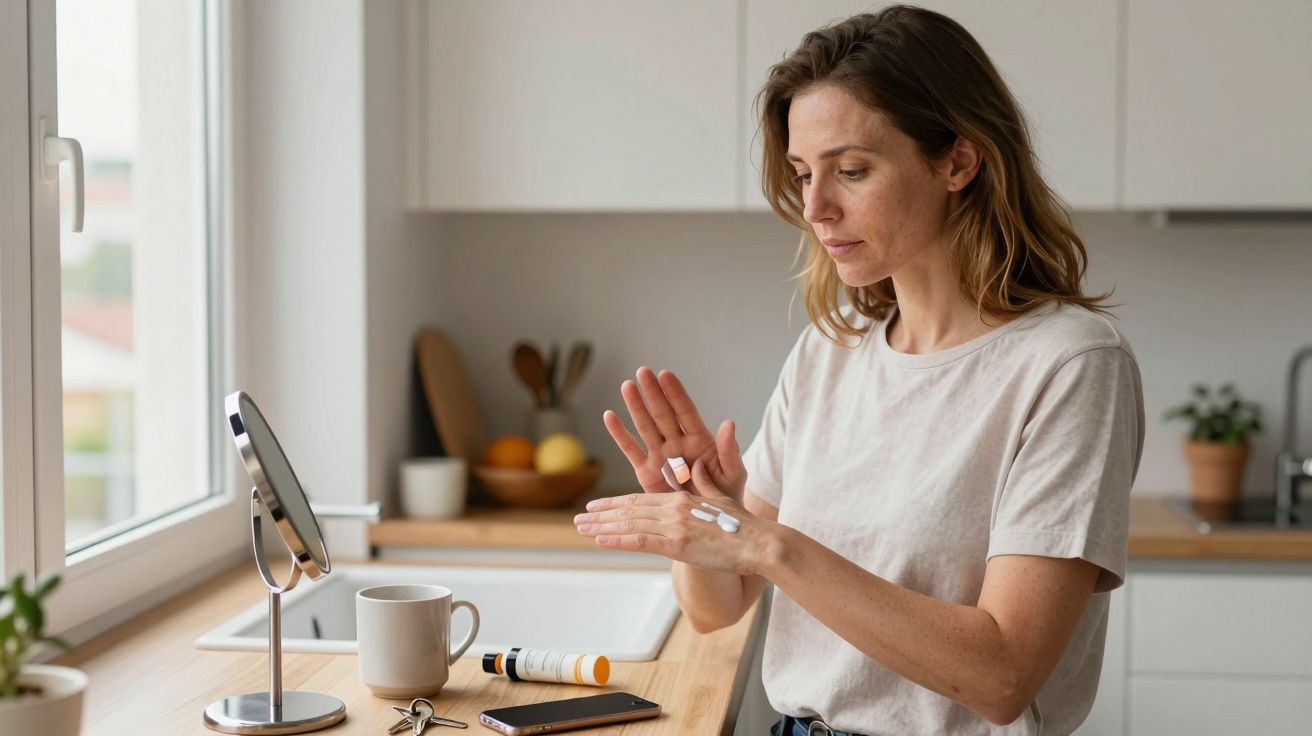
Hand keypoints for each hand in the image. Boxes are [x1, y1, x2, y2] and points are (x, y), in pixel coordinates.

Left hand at [573, 491, 774, 574]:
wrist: (760, 542)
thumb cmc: (744, 525)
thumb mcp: (721, 499)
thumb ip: (704, 484)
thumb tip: (696, 467)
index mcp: (682, 498)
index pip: (641, 500)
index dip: (616, 503)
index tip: (598, 507)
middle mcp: (674, 508)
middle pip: (630, 509)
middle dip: (602, 514)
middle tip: (579, 518)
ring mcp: (675, 525)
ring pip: (629, 523)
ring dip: (602, 527)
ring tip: (580, 529)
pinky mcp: (677, 543)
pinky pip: (640, 540)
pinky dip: (617, 539)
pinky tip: (599, 540)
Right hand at [603, 367, 746, 502]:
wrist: (708, 525)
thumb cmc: (725, 497)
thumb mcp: (733, 475)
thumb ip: (729, 451)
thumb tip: (729, 423)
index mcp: (700, 440)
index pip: (685, 411)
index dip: (676, 394)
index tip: (665, 374)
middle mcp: (677, 443)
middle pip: (663, 414)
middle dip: (653, 393)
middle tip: (642, 371)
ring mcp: (661, 456)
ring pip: (646, 427)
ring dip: (636, 407)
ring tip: (626, 386)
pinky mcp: (646, 472)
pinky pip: (631, 451)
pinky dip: (620, 434)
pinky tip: (610, 416)